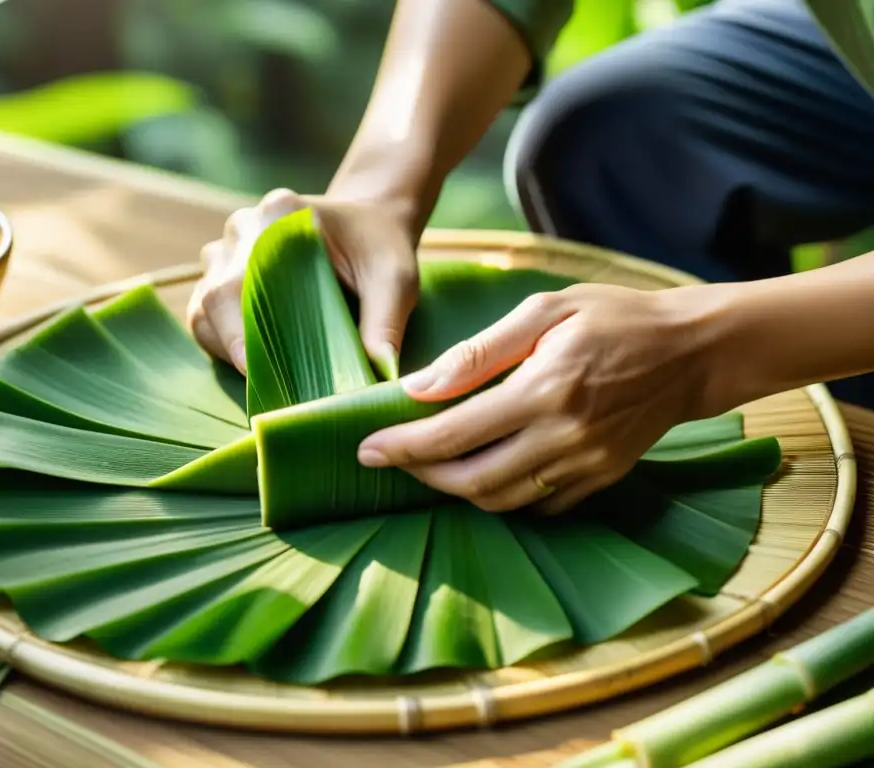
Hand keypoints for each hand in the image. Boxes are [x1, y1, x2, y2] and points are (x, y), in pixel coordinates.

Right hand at [186, 188, 419, 375]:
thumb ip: (384, 323)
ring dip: (226, 348)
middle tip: (264, 386)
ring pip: (203, 308)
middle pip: (215, 296)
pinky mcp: (222, 274)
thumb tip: (377, 373)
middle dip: (235, 347)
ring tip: (260, 377)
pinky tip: (252, 363)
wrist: (368, 225)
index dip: (242, 330)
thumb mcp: (394, 280)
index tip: (254, 369)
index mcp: (280, 216)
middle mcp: (244, 228)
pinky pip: (206, 315)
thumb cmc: (380, 250)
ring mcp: (227, 249)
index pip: (245, 277)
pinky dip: (222, 344)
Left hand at [356, 282, 724, 514]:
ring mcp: (587, 465)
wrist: (692, 351)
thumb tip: (420, 386)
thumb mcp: (546, 310)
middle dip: (422, 476)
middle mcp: (565, 437)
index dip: (404, 446)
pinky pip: (538, 506)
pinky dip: (501, 496)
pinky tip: (483, 471)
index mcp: (545, 389)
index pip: (456, 433)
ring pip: (503, 500)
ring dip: (456, 489)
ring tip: (429, 464)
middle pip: (473, 481)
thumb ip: (480, 352)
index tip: (367, 449)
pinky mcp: (602, 478)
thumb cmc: (615, 317)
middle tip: (392, 458)